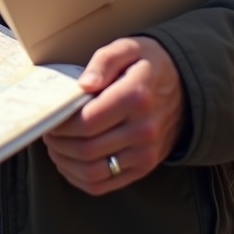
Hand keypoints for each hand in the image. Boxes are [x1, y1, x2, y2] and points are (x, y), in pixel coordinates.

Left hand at [42, 36, 186, 194]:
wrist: (187, 88)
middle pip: (87, 148)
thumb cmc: (147, 64)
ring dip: (65, 162)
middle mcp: (144, 130)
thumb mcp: (128, 48)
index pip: (87, 121)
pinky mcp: (145, 168)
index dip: (61, 122)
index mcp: (136, 98)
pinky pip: (105, 184)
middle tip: (47, 130)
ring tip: (54, 146)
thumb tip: (84, 85)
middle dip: (58, 142)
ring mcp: (146, 153)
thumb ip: (103, 62)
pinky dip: (80, 178)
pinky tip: (68, 162)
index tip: (49, 115)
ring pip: (94, 171)